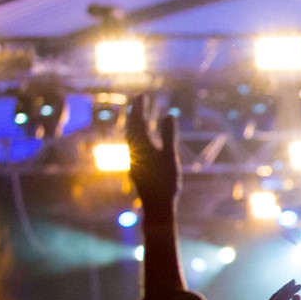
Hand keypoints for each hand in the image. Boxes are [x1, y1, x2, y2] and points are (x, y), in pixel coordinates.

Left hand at [126, 93, 179, 207]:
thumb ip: (169, 135)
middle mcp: (133, 150)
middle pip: (131, 127)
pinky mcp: (135, 166)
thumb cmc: (165, 181)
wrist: (155, 204)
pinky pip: (133, 146)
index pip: (138, 121)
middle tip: (140, 100)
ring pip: (130, 137)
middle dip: (135, 113)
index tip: (143, 95)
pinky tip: (141, 140)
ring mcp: (133, 159)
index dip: (140, 107)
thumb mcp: (170, 156)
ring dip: (134, 124)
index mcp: (141, 145)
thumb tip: (169, 114)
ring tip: (138, 116)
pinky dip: (136, 136)